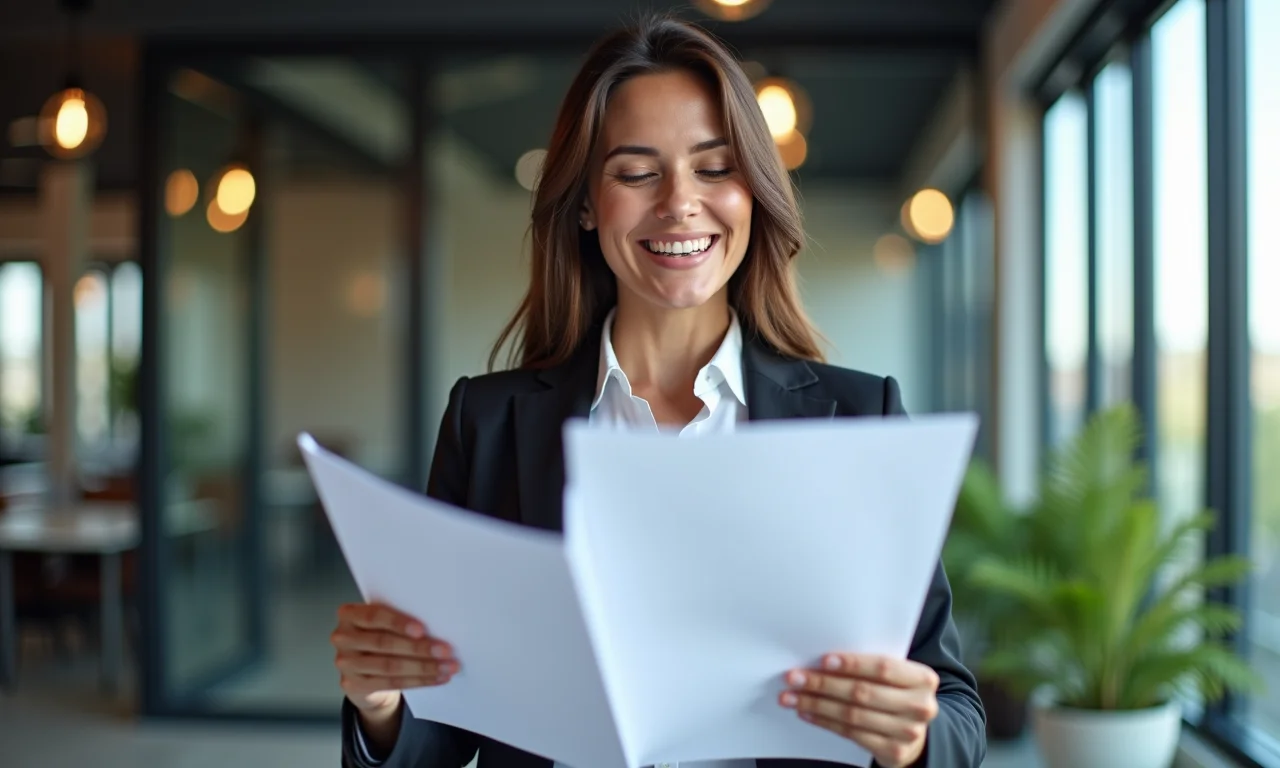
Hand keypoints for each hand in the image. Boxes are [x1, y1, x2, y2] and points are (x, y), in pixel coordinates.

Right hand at [331, 602, 459, 717]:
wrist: (364, 669)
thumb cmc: (380, 637)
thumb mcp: (384, 623)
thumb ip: (400, 621)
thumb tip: (437, 625)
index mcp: (349, 614)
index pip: (374, 616)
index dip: (399, 623)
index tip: (422, 629)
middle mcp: (342, 637)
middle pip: (384, 643)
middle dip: (419, 648)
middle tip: (445, 651)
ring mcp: (345, 663)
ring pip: (390, 666)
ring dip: (423, 667)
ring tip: (447, 667)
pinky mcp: (353, 684)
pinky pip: (390, 683)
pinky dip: (418, 681)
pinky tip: (436, 678)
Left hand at [779, 653, 938, 767]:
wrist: (914, 732)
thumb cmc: (896, 694)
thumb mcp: (896, 677)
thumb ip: (871, 667)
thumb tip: (823, 660)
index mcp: (922, 679)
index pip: (883, 667)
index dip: (852, 664)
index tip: (823, 661)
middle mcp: (919, 706)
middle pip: (862, 692)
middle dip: (823, 684)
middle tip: (794, 678)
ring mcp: (908, 732)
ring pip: (852, 714)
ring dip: (816, 704)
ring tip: (792, 696)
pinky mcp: (893, 751)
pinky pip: (850, 733)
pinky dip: (824, 721)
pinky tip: (807, 712)